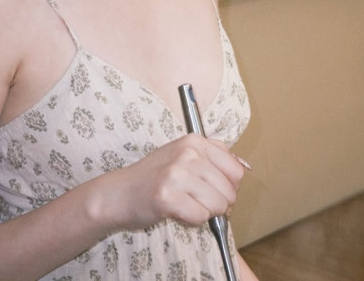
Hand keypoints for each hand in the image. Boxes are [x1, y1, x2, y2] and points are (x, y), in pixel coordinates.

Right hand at [96, 134, 244, 231]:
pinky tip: (176, 211)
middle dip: (219, 204)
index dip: (230, 187)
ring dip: (205, 213)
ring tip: (185, 204)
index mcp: (195, 141)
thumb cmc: (154, 176)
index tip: (216, 191)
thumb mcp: (183, 153)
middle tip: (198, 202)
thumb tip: (243, 170)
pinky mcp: (167, 197)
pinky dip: (192, 221)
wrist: (120, 192)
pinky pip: (200, 217)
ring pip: (218, 206)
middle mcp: (187, 153)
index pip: (236, 170)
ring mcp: (177, 174)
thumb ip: (212, 157)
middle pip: (229, 191)